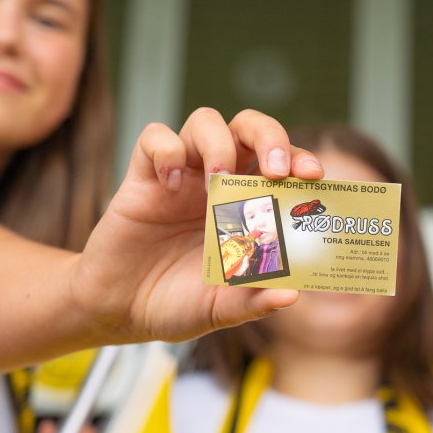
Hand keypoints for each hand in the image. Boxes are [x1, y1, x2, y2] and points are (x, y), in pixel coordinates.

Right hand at [71, 108, 322, 341]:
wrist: (119, 311)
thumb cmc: (177, 303)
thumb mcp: (221, 309)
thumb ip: (254, 300)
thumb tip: (293, 295)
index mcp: (247, 205)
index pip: (283, 163)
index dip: (301, 160)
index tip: (313, 177)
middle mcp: (218, 181)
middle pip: (249, 127)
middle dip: (270, 136)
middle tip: (275, 169)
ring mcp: (181, 174)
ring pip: (206, 121)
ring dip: (219, 143)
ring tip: (217, 182)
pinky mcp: (143, 177)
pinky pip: (153, 137)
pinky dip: (166, 150)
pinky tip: (169, 184)